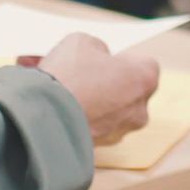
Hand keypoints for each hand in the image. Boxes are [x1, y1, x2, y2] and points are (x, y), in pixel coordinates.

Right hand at [37, 34, 159, 145]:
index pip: (144, 65)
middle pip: (126, 90)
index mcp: (144, 79)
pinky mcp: (99, 148)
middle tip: (81, 72)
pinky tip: (56, 106)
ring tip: (62, 88)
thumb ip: (96, 48)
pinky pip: (91, 127)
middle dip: (107, 82)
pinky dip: (78, 118)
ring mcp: (119, 133)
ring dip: (90, 101)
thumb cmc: (69, 76)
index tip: (103, 59)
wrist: (44, 116)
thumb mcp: (81, 41)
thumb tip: (95, 59)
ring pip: (107, 111)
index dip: (122, 59)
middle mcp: (139, 110)